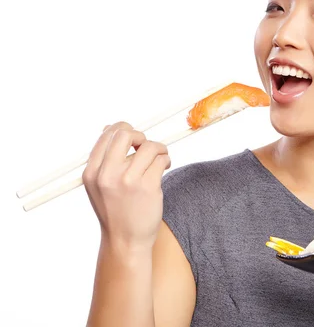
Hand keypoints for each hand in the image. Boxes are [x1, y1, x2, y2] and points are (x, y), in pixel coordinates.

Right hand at [82, 122, 170, 251]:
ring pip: (150, 146)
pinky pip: (162, 160)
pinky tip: (164, 168)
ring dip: (159, 149)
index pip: (107, 134)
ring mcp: (128, 181)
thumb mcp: (99, 185)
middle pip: (126, 133)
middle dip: (141, 136)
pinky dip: (166, 160)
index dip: (124, 130)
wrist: (125, 241)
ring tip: (160, 160)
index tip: (134, 140)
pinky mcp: (147, 187)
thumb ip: (103, 159)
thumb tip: (109, 127)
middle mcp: (107, 174)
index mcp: (92, 172)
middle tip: (146, 147)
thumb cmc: (115, 210)